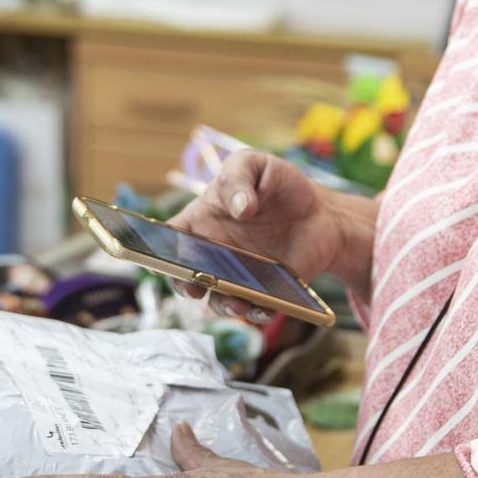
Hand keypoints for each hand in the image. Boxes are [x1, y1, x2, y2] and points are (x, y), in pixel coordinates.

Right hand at [170, 151, 364, 321]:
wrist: (321, 211)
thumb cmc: (278, 184)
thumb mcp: (255, 165)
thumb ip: (239, 176)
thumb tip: (241, 207)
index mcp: (201, 221)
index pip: (170, 238)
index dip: (156, 250)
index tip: (159, 258)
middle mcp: (213, 254)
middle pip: (187, 277)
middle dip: (185, 286)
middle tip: (194, 287)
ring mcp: (238, 276)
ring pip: (219, 299)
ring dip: (223, 305)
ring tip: (237, 302)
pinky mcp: (265, 292)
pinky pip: (255, 308)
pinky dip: (257, 312)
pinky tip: (265, 307)